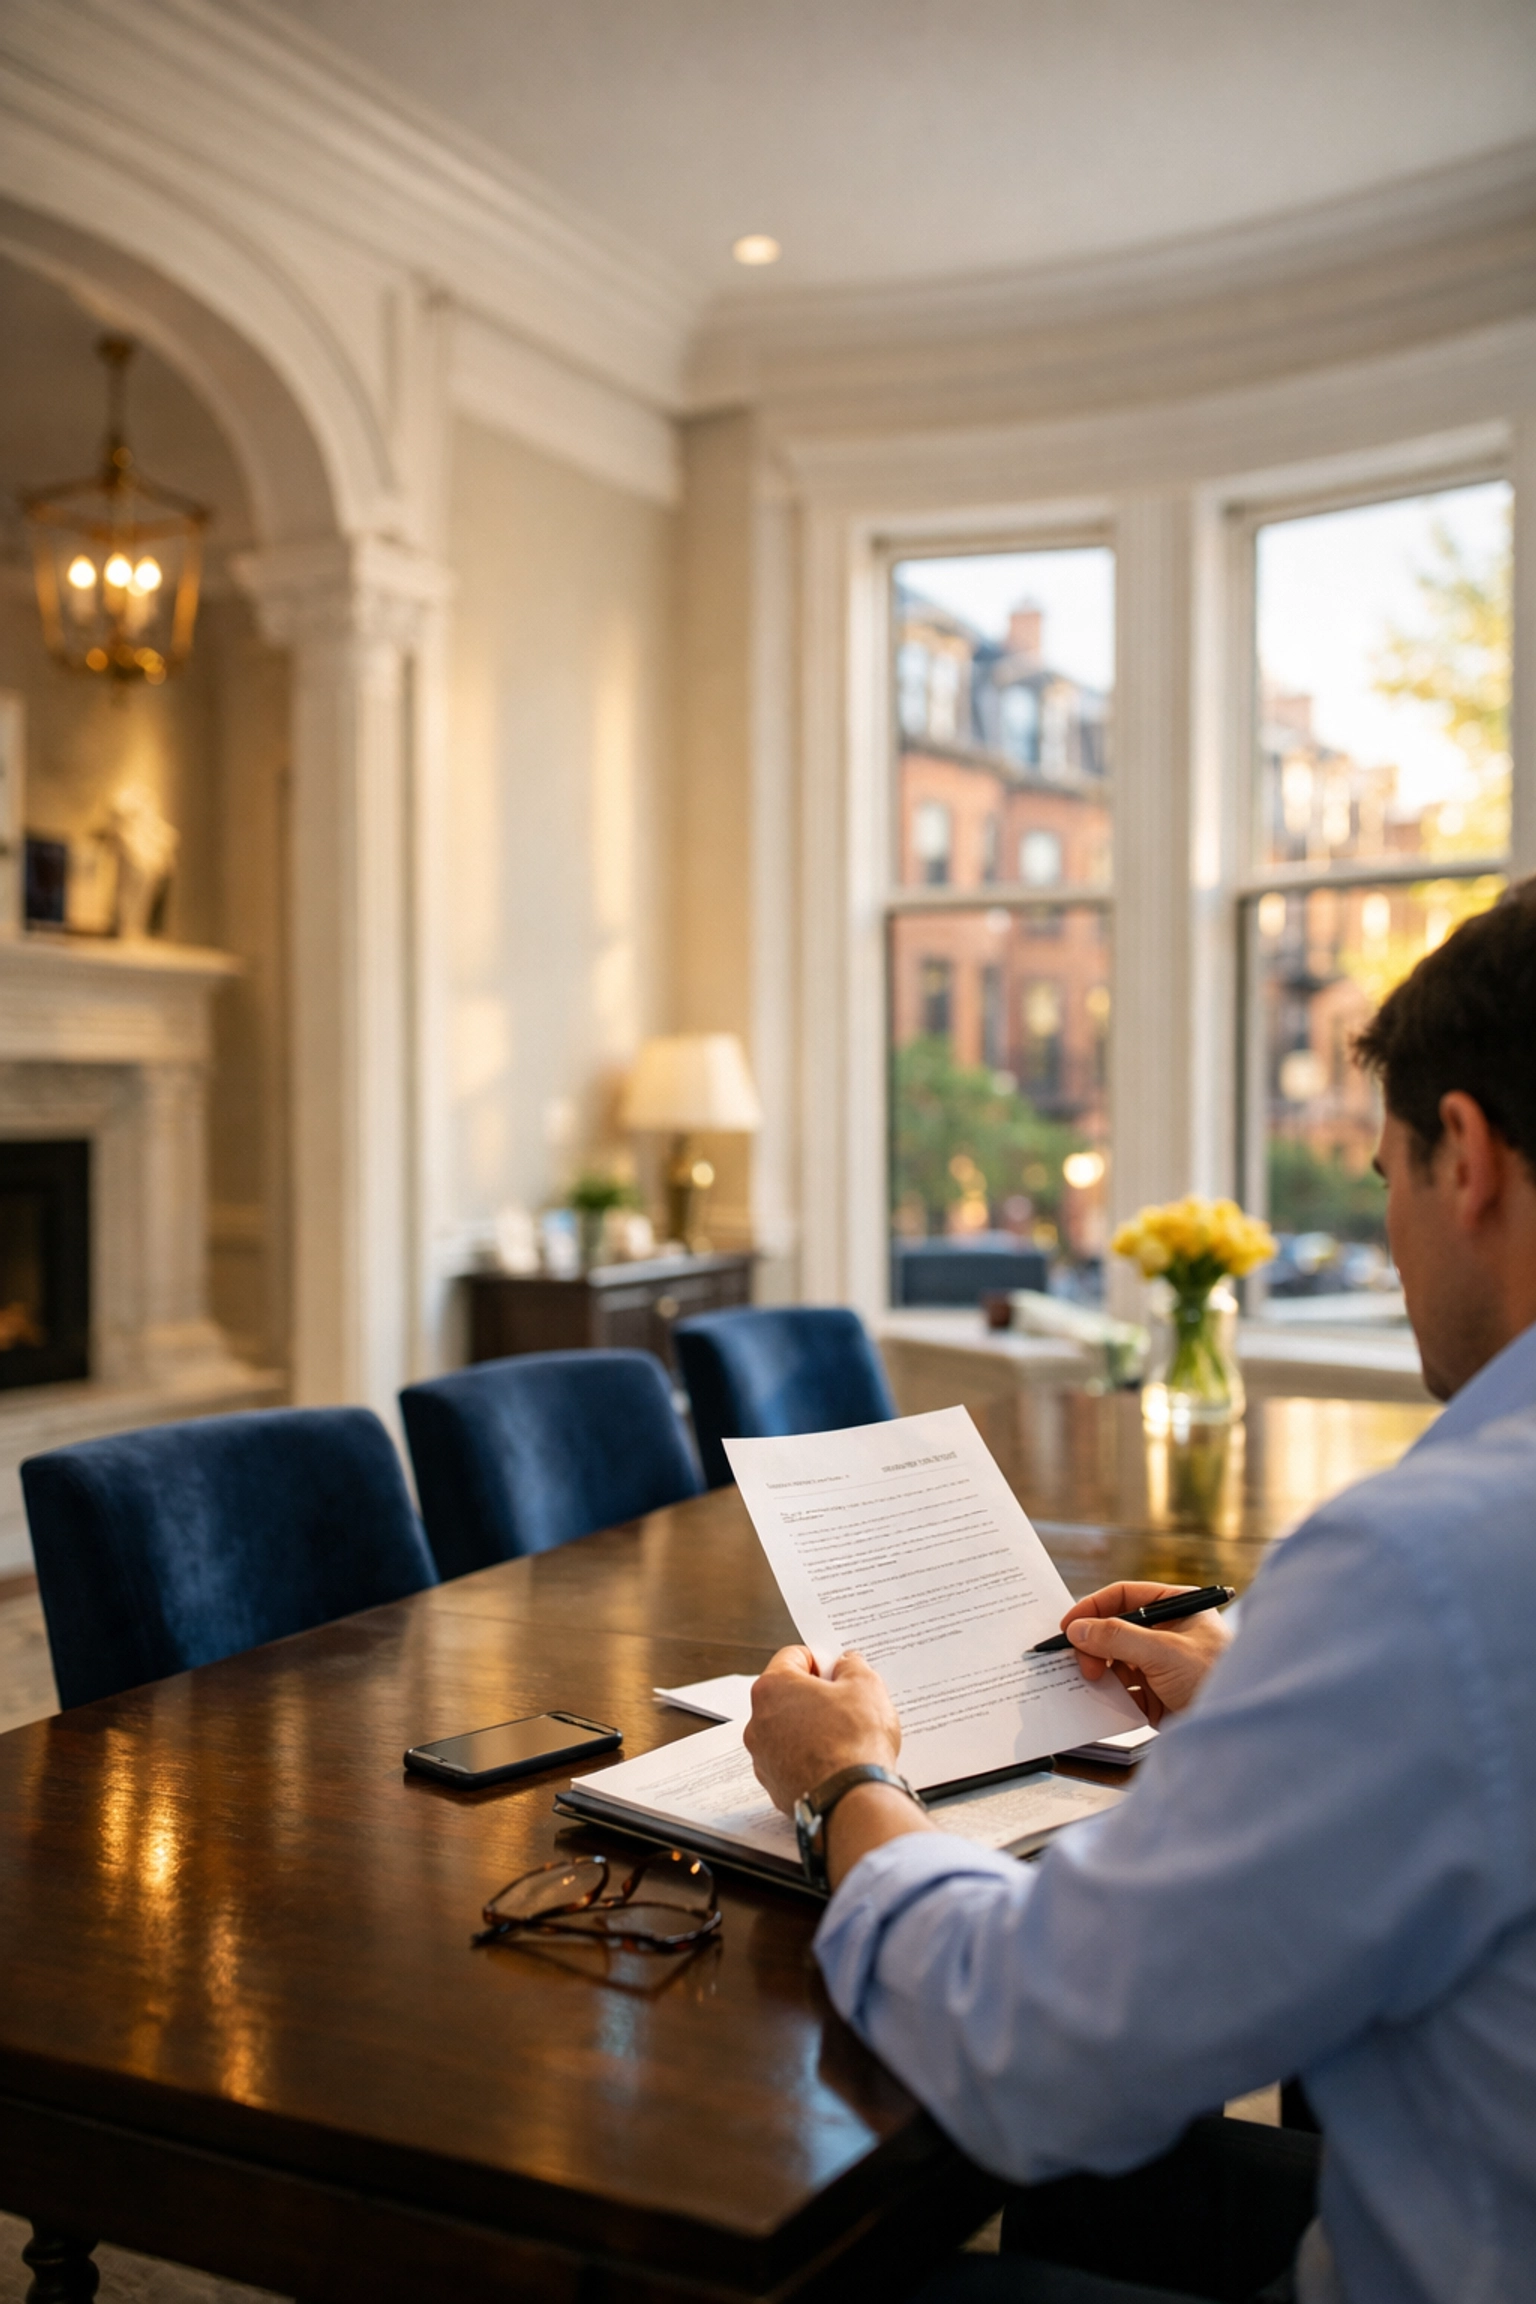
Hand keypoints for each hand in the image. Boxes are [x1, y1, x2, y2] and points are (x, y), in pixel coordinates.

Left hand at [744, 1647, 901, 1813]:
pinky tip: (836, 1763)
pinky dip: (809, 1759)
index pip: (793, 1656)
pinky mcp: (774, 1786)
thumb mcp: (866, 1686)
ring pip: (788, 1731)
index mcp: (773, 1688)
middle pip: (787, 1695)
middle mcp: (758, 1721)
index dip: (821, 1660)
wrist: (852, 1801)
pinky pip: (791, 1762)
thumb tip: (847, 1664)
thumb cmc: (854, 1743)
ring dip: (811, 1729)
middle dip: (815, 1697)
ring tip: (845, 1738)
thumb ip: (852, 1666)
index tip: (838, 1672)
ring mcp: (762, 1757)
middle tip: (847, 1704)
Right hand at [1059, 1583, 1231, 1724]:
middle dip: (1094, 1645)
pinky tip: (1100, 1701)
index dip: (1093, 1608)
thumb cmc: (1216, 1677)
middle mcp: (1166, 1633)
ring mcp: (1159, 1665)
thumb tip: (1078, 1629)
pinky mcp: (1155, 1696)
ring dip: (1099, 1671)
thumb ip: (1118, 1637)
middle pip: (1114, 1630)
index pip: (1124, 1596)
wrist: (1239, 1730)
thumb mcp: (1164, 1651)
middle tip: (1083, 1664)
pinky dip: (1108, 1695)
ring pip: (1115, 1661)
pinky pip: (1122, 1690)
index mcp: (1175, 1607)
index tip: (1068, 1626)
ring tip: (1089, 1682)